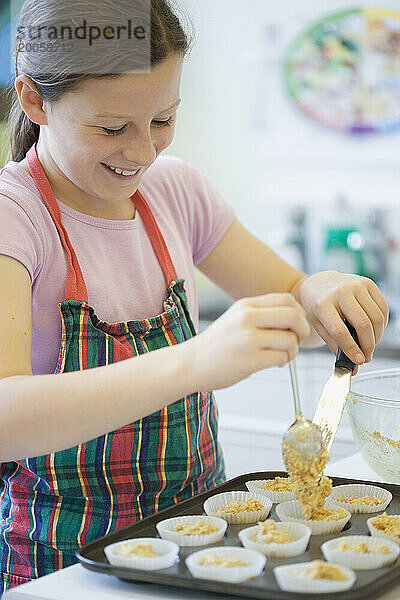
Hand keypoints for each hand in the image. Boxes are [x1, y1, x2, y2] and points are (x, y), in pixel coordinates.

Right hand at [184, 293, 309, 391]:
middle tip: (297, 340)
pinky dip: (284, 361)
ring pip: (290, 339)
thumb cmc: (217, 344)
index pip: (287, 299)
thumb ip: (262, 313)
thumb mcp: (236, 318)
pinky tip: (274, 362)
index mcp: (245, 305)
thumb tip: (296, 314)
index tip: (296, 326)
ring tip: (282, 355)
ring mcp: (248, 339)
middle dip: (303, 329)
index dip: (299, 313)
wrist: (190, 363)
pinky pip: (282, 357)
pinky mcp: (249, 360)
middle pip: (294, 316)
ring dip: (293, 350)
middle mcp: (247, 318)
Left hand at [298, 271, 388, 366]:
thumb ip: (335, 345)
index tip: (359, 361)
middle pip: (363, 324)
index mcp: (322, 304)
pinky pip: (383, 308)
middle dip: (368, 346)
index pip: (340, 331)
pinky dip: (382, 324)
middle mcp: (340, 292)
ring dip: (377, 337)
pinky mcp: (368, 283)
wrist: (319, 283)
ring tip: (369, 345)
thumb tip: (353, 367)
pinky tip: (374, 330)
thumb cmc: (317, 306)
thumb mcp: (318, 325)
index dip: (352, 348)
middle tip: (366, 357)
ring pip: (376, 318)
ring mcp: (356, 285)